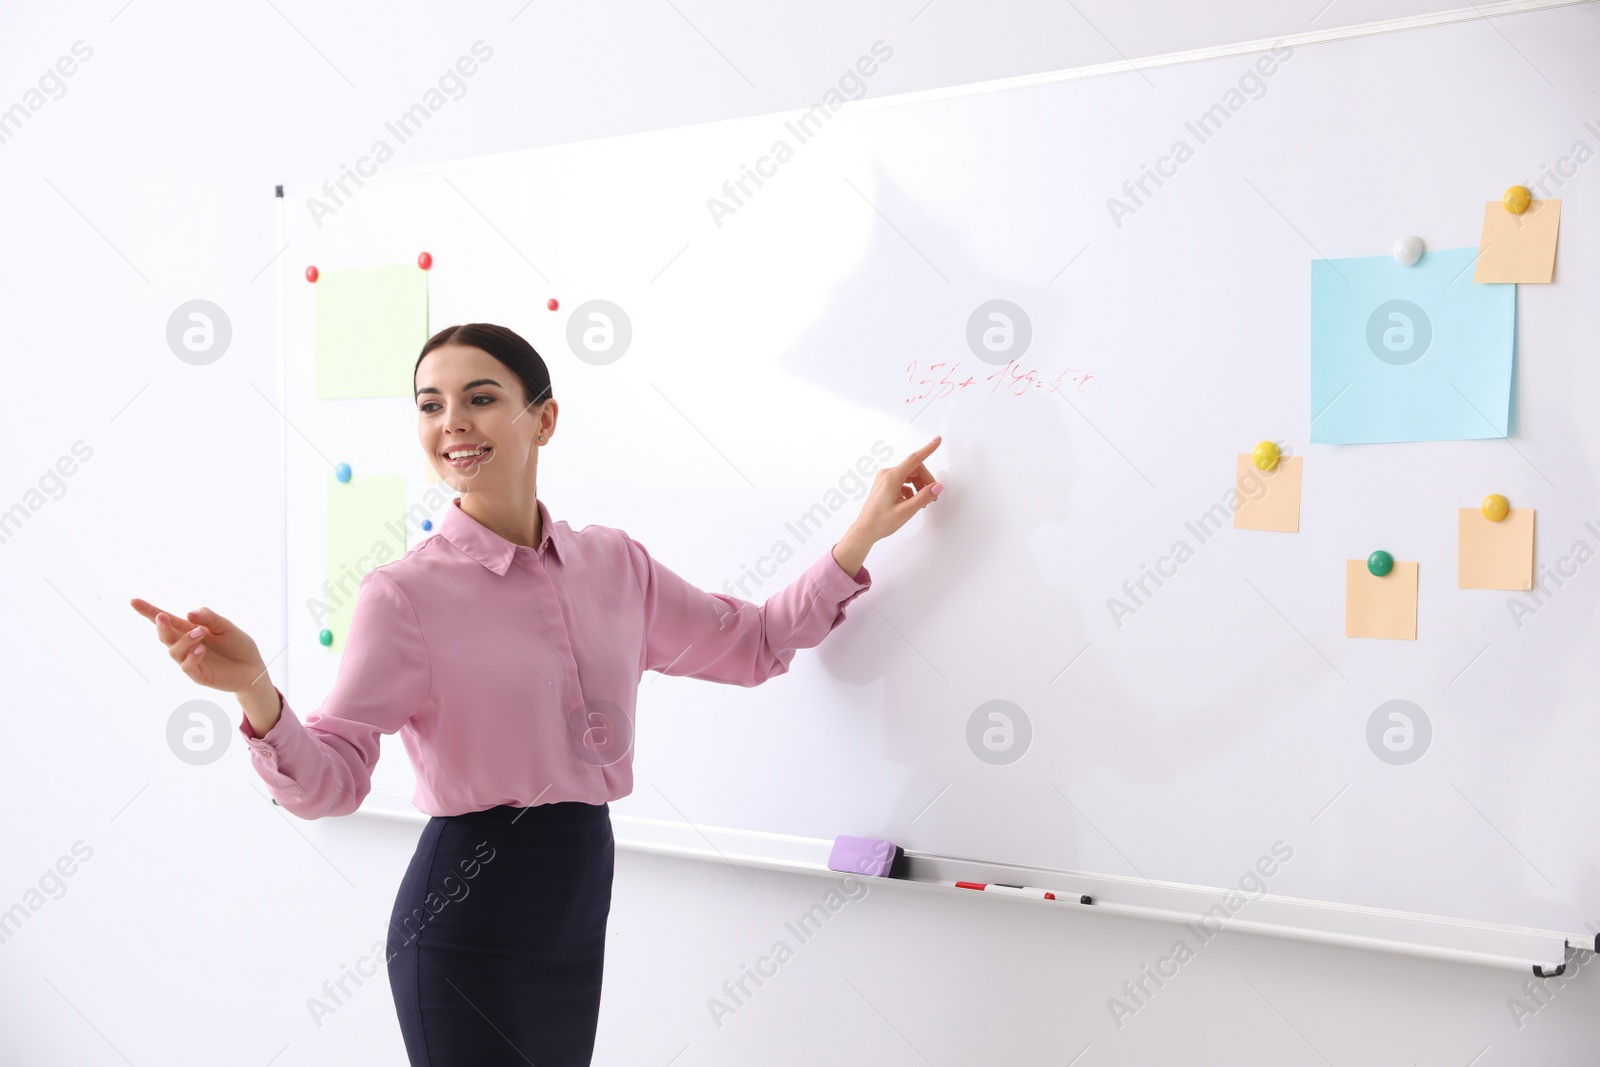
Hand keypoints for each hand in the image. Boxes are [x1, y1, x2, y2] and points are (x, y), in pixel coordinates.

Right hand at [129, 599, 271, 696]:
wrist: (254, 668)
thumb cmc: (239, 645)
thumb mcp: (227, 627)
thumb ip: (210, 619)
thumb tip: (189, 612)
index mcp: (191, 629)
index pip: (167, 620)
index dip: (149, 611)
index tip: (133, 601)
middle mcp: (187, 644)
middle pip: (165, 635)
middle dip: (160, 625)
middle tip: (162, 617)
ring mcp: (190, 660)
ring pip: (174, 651)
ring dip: (184, 640)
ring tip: (199, 633)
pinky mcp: (198, 675)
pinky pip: (187, 667)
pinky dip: (192, 657)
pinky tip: (201, 649)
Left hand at [833, 436, 942, 574]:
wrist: (865, 530)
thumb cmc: (881, 522)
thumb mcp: (906, 511)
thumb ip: (923, 497)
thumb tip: (938, 487)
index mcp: (891, 478)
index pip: (914, 459)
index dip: (928, 449)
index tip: (937, 440)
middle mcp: (887, 474)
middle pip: (914, 469)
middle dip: (926, 480)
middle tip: (932, 497)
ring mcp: (885, 478)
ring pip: (910, 475)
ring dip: (920, 486)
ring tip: (923, 502)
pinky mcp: (885, 484)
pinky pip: (904, 481)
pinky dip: (912, 489)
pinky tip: (912, 502)